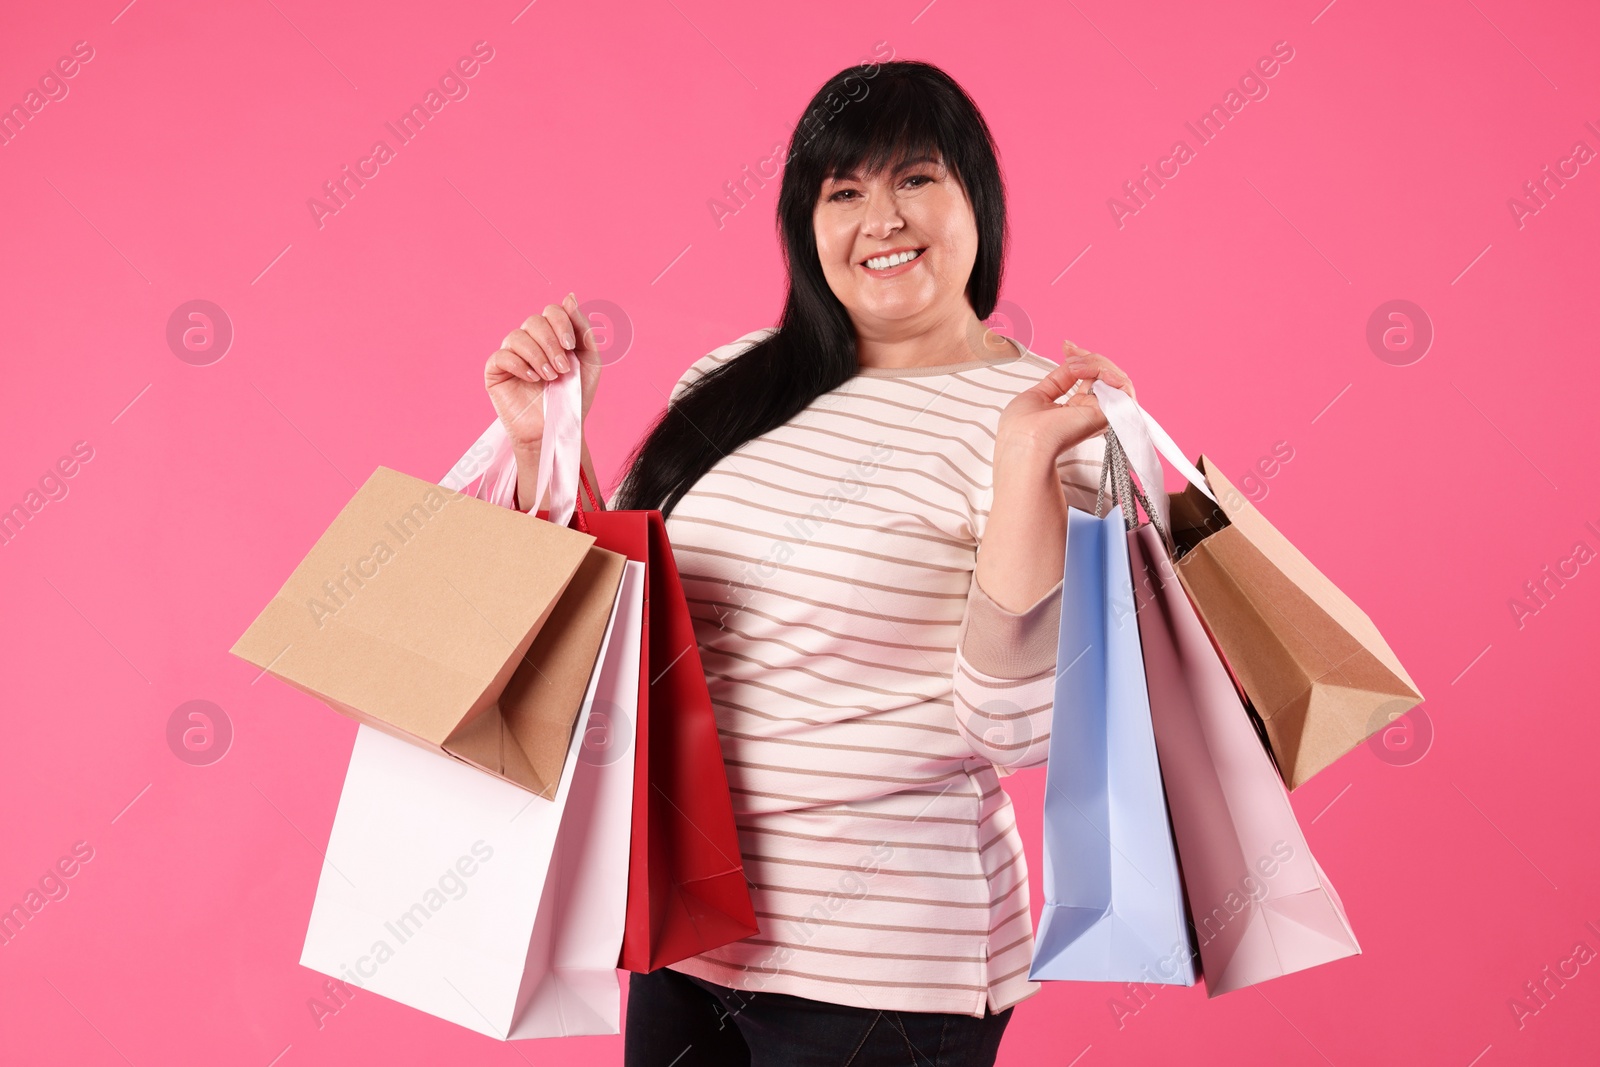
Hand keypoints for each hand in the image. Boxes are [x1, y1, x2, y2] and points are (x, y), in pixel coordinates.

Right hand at [484, 293, 603, 449]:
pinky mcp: (496, 371)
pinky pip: (502, 355)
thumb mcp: (588, 362)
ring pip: (517, 336)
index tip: (571, 346)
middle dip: (551, 343)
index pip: (552, 311)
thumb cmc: (574, 398)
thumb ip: (582, 330)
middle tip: (562, 368)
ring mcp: (511, 355)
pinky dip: (520, 365)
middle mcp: (530, 342)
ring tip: (549, 377)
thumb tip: (569, 296)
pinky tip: (532, 379)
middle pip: (534, 321)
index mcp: (552, 336)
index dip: (561, 323)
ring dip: (538, 355)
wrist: (558, 429)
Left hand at [996, 339, 1136, 455]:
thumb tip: (1072, 362)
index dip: (1081, 359)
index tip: (1066, 346)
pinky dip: (1106, 370)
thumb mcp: (1038, 395)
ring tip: (1076, 365)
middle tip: (1070, 352)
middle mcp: (1091, 412)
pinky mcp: (1109, 414)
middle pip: (1104, 375)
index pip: (1088, 379)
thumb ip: (1059, 380)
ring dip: (1096, 363)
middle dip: (1089, 357)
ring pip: (1114, 377)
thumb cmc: (1022, 429)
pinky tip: (1087, 370)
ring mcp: (1101, 413)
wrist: (1025, 444)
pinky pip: (1120, 384)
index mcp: (1074, 410)